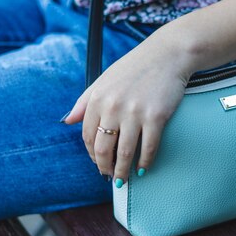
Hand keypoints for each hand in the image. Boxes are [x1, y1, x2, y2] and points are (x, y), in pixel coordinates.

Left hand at [61, 27, 195, 186]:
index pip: (88, 136)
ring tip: (123, 181)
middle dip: (105, 167)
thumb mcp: (104, 79)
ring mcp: (135, 113)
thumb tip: (68, 121)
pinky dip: (144, 162)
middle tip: (109, 176)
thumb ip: (84, 100)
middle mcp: (113, 107)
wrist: (167, 54)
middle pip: (103, 149)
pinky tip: (142, 168)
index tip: (98, 163)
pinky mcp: (156, 117)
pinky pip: (148, 147)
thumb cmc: (135, 67)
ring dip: (122, 171)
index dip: (91, 154)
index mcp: (97, 98)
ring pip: (124, 153)